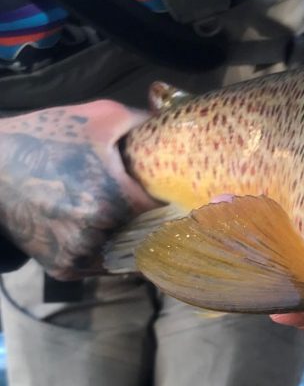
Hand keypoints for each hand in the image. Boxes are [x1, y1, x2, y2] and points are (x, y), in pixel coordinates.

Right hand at [0, 100, 156, 279]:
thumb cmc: (45, 137)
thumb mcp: (98, 117)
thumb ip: (142, 122)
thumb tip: (175, 125)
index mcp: (114, 199)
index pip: (165, 215)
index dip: (170, 206)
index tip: (170, 198)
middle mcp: (98, 233)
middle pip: (146, 238)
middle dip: (150, 224)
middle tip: (146, 209)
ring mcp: (79, 254)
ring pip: (124, 256)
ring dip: (127, 242)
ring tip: (117, 218)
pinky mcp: (64, 268)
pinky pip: (100, 266)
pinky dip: (103, 252)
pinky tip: (96, 230)